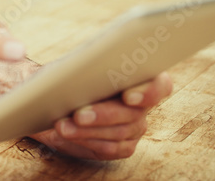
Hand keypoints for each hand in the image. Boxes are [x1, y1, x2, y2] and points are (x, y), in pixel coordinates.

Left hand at [30, 72, 173, 159]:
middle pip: (132, 113)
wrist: (55, 101)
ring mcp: (134, 127)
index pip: (160, 84)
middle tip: (78, 115)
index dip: (150, 91)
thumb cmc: (65, 78)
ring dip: (87, 131)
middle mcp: (140, 105)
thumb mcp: (69, 66)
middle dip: (103, 114)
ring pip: (118, 132)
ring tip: (62, 126)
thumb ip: (80, 67)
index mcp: (136, 78)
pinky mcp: (122, 147)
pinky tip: (67, 135)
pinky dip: (85, 141)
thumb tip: (74, 71)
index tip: (128, 97)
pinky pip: (109, 148)